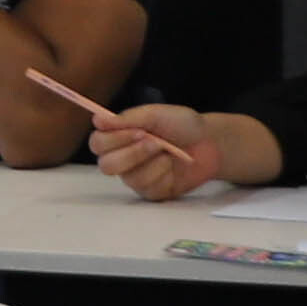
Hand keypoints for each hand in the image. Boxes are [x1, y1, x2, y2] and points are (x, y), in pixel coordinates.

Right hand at [93, 103, 223, 199]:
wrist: (210, 143)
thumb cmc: (182, 125)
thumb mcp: (155, 114)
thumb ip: (127, 119)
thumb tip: (96, 120)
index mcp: (119, 136)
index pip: (98, 143)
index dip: (113, 139)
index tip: (137, 131)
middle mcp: (123, 157)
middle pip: (106, 165)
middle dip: (132, 154)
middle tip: (155, 142)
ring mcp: (136, 176)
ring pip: (128, 177)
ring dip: (151, 162)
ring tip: (168, 152)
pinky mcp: (150, 191)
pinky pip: (146, 187)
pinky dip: (162, 173)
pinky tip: (171, 166)